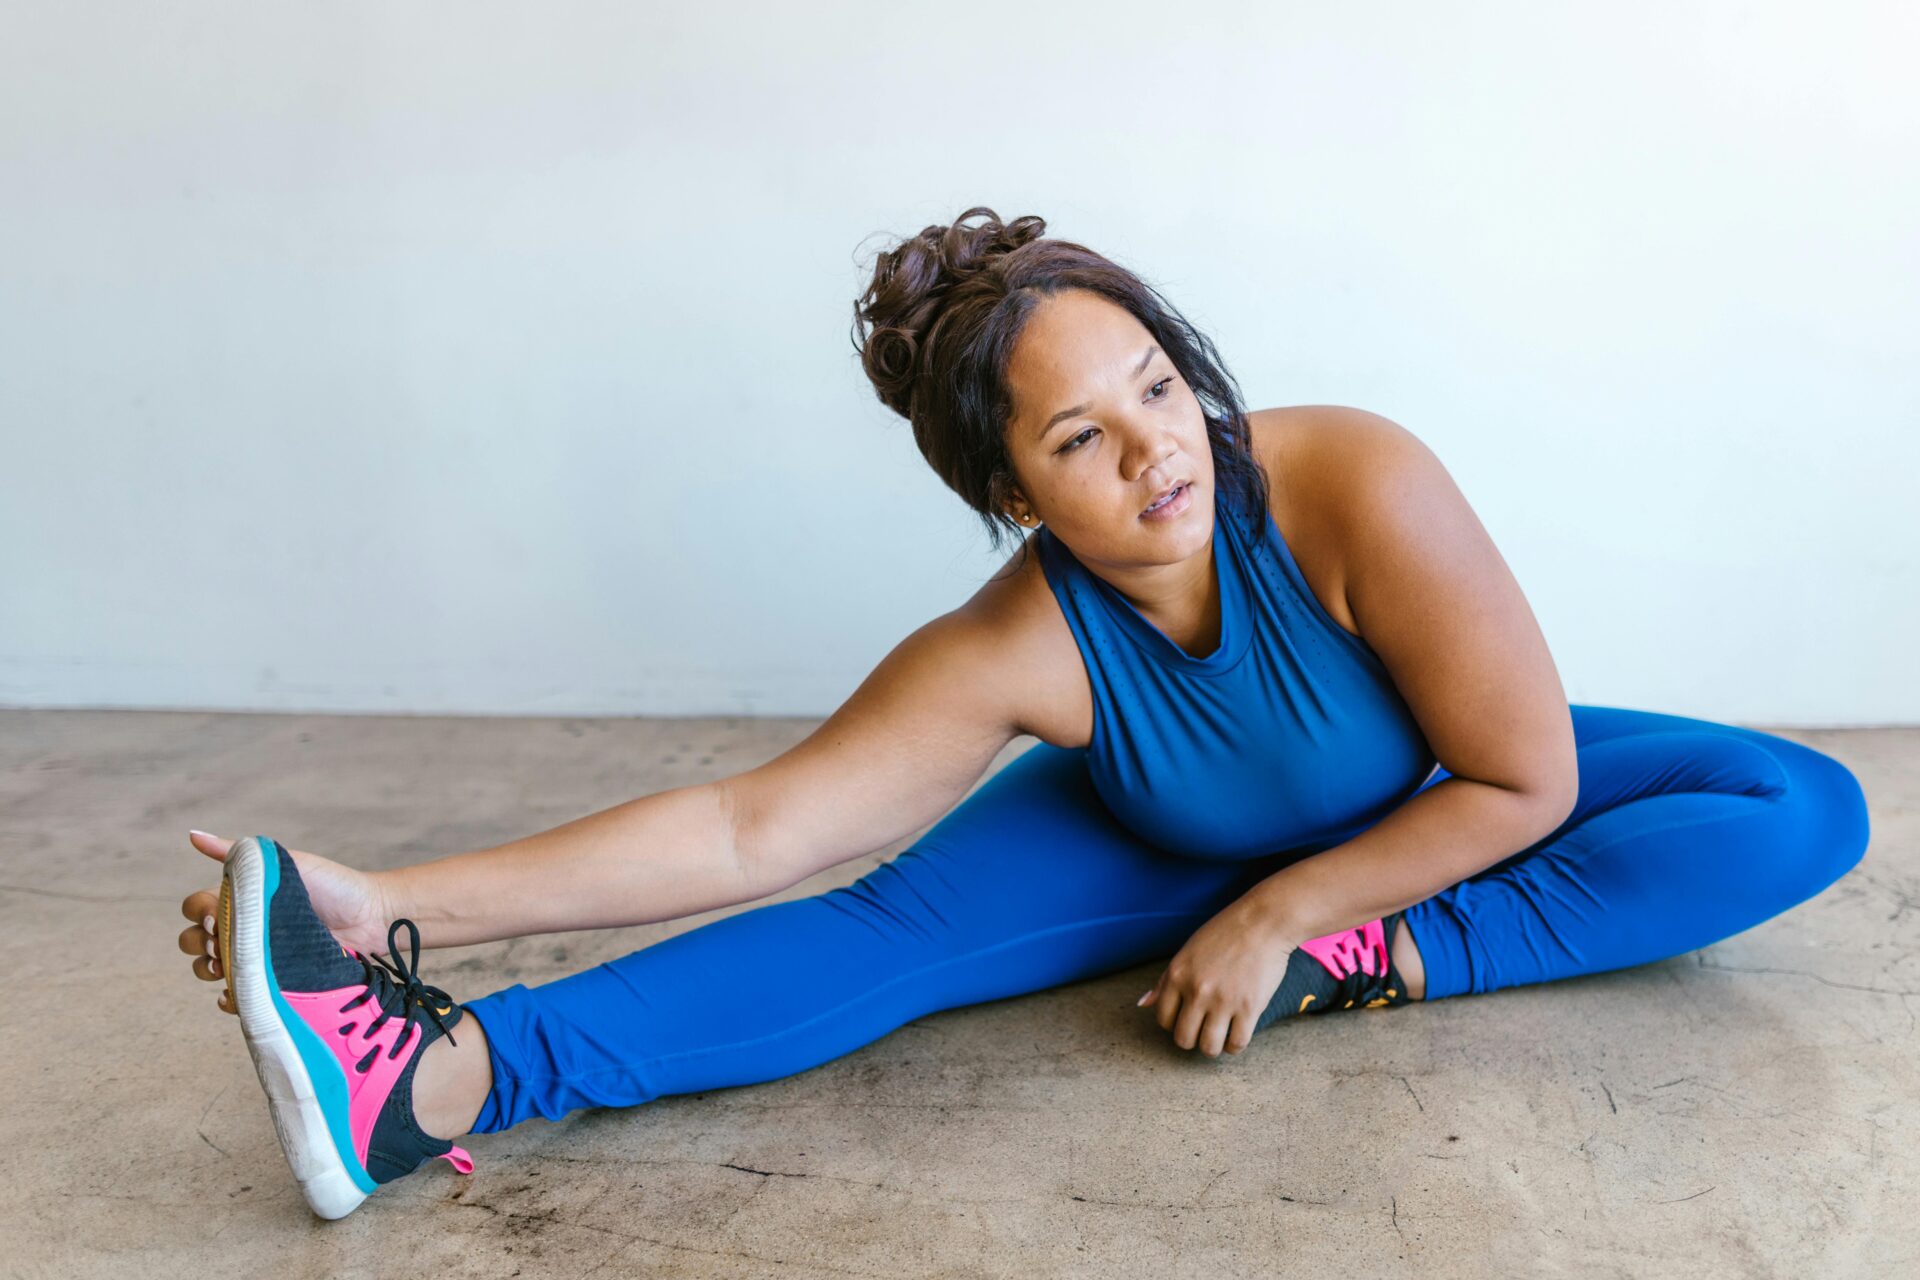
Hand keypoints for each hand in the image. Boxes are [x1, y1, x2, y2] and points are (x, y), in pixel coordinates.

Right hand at [176, 831, 392, 1013]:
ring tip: (227, 965)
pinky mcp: (273, 984)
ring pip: (208, 970)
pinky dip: (229, 999)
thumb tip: (192, 835)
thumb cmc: (333, 886)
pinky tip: (235, 993)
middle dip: (198, 942)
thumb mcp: (286, 862)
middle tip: (221, 941)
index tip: (215, 916)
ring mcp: (256, 959)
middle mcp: (243, 930)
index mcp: (241, 900)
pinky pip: (238, 999)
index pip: (195, 907)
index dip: (198, 912)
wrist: (371, 918)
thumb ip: (239, 853)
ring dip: (207, 969)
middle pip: (193, 941)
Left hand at [1138, 895, 1298, 1057]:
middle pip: (1183, 1039)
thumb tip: (1142, 1004)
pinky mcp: (1249, 1008)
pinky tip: (1236, 1034)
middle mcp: (1197, 991)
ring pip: (1209, 1047)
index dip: (1173, 1023)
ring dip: (1212, 1046)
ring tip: (1219, 1036)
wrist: (1263, 923)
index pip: (1163, 1019)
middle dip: (1191, 1039)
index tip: (1187, 1018)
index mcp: (1178, 975)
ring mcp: (1223, 1001)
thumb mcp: (1187, 952)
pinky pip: (1237, 1044)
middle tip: (1202, 1030)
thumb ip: (1165, 981)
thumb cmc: (1224, 934)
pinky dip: (1234, 1046)